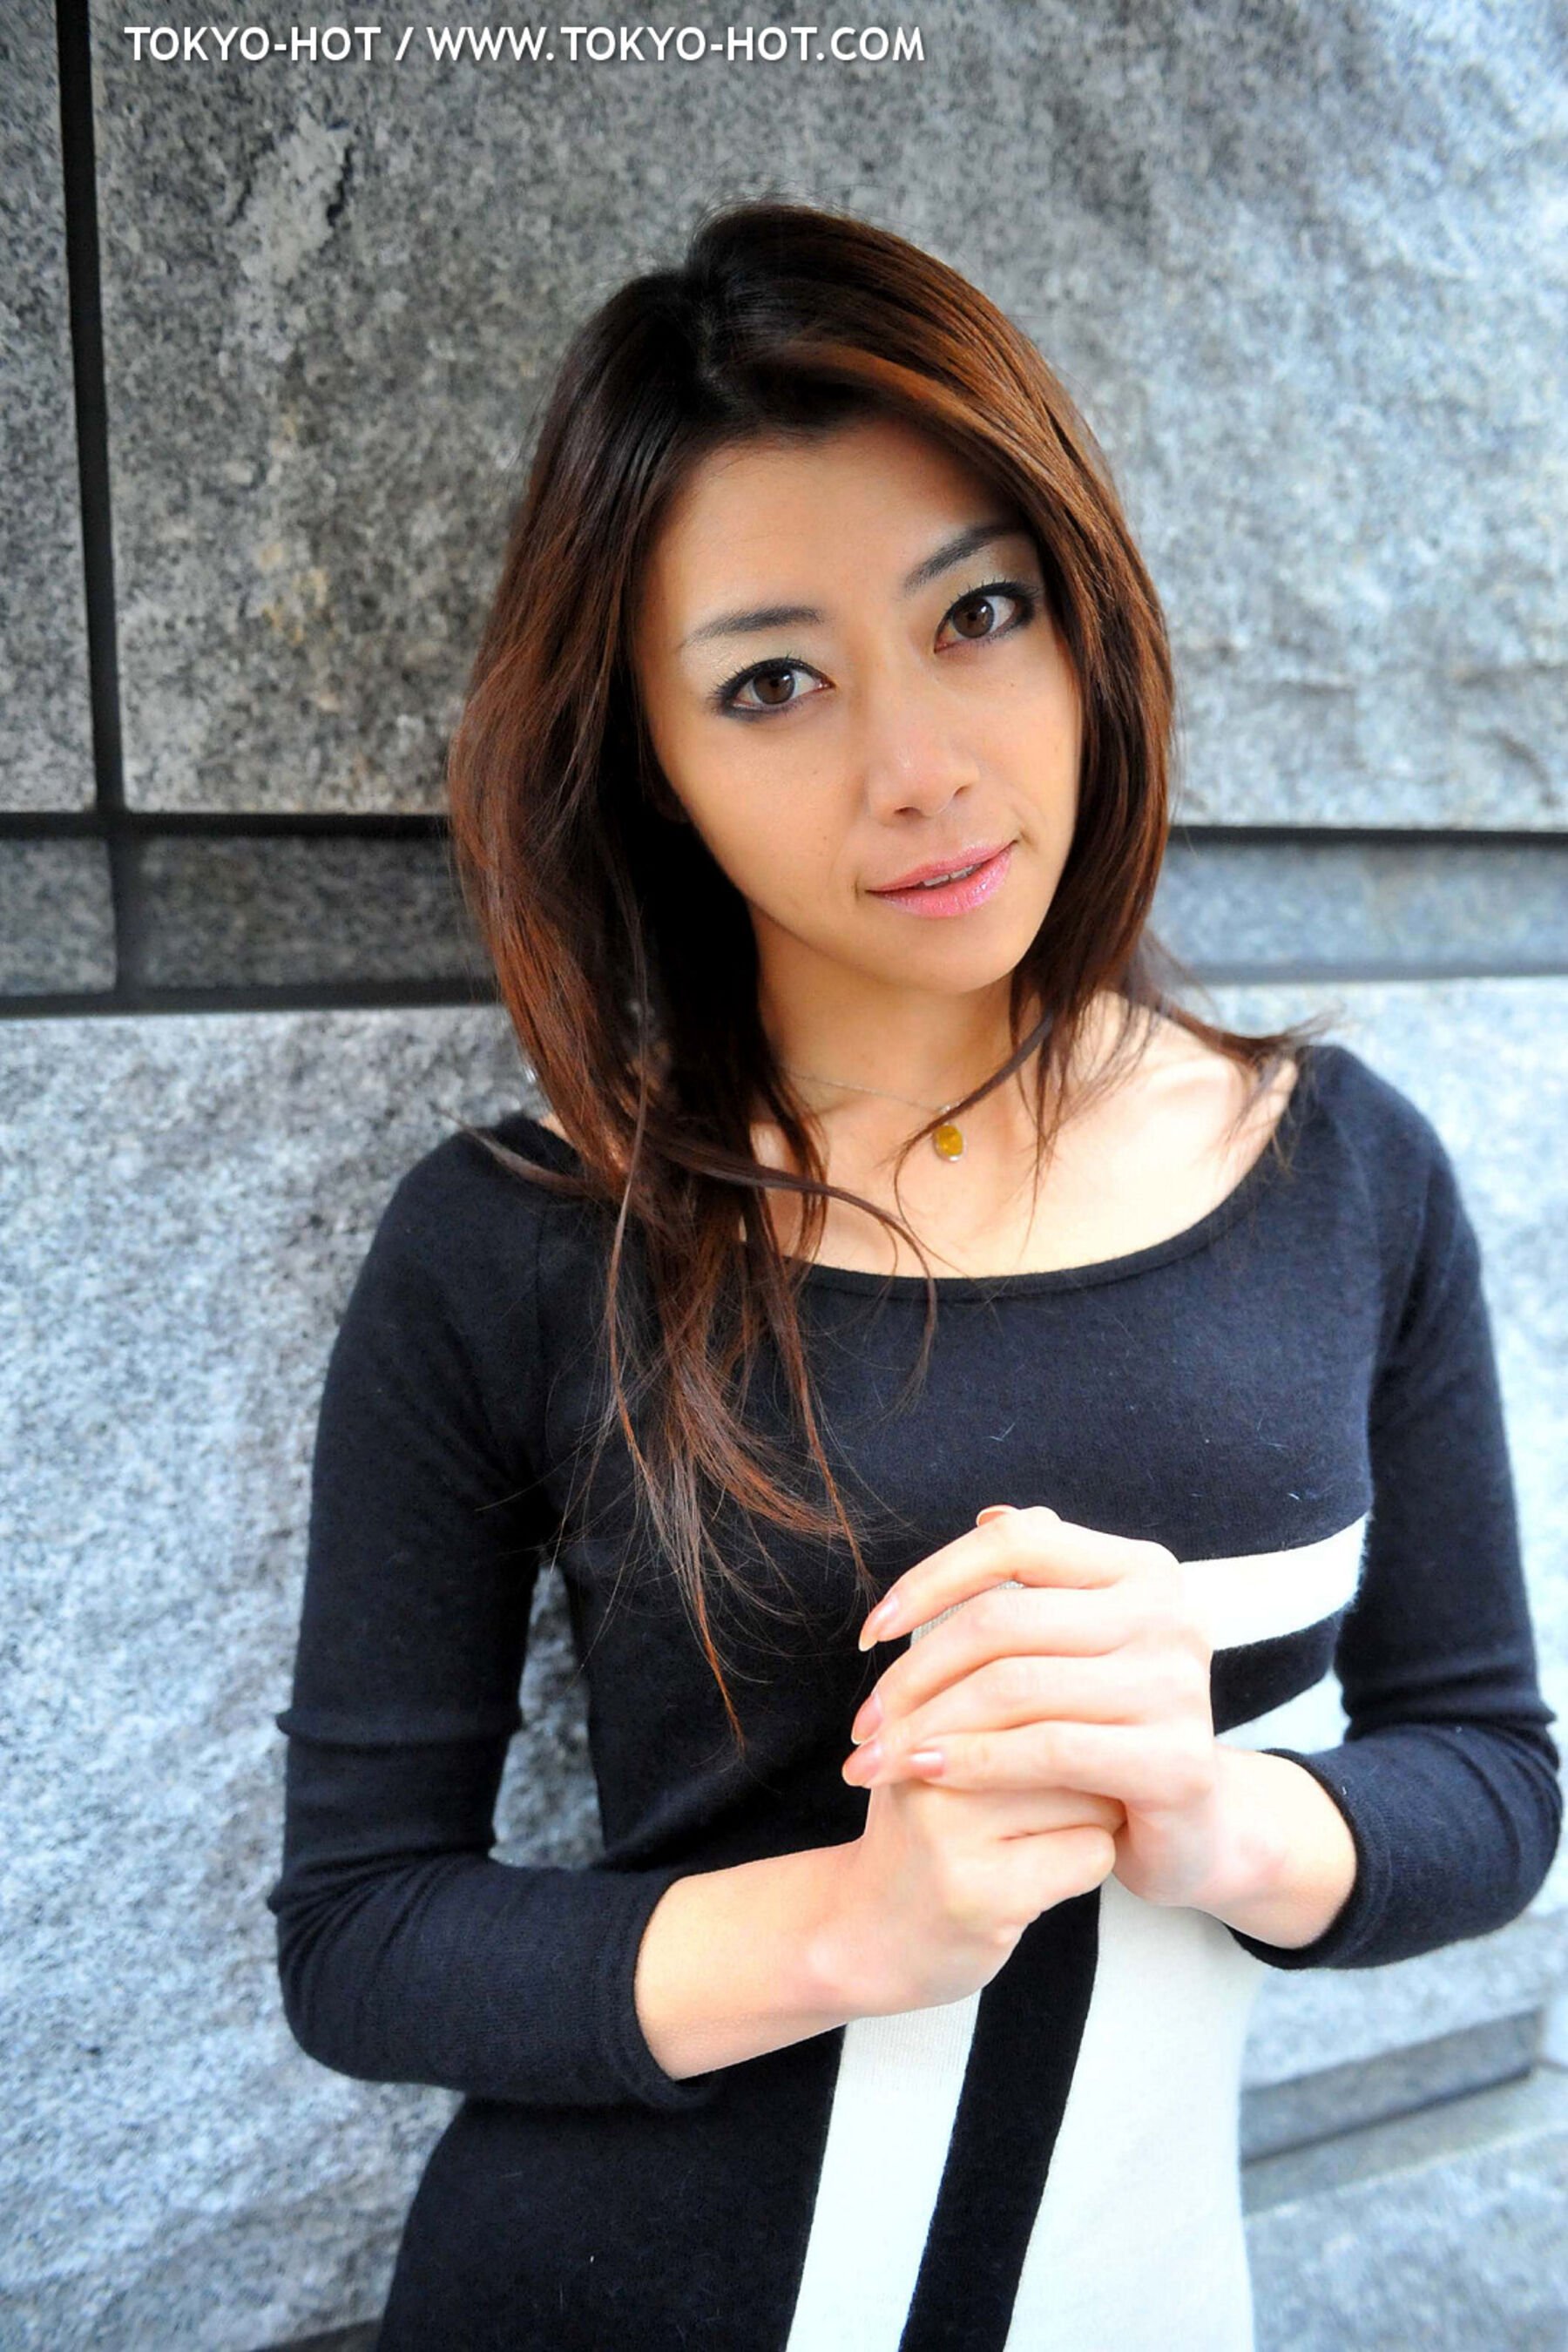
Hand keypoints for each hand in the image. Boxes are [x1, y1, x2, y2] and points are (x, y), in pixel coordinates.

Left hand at [844, 1503, 1239, 1914]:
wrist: (1192, 1825)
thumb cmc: (1110, 1725)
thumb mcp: (1077, 1643)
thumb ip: (1040, 1580)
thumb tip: (985, 1514)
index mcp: (1141, 1568)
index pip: (1014, 1542)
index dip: (930, 1579)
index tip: (871, 1632)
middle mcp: (1169, 1614)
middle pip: (1003, 1619)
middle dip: (915, 1671)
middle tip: (864, 1721)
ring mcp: (1178, 1687)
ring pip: (1015, 1686)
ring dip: (928, 1725)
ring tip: (877, 1758)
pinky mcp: (1176, 1761)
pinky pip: (1047, 1748)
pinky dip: (974, 1760)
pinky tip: (928, 1774)